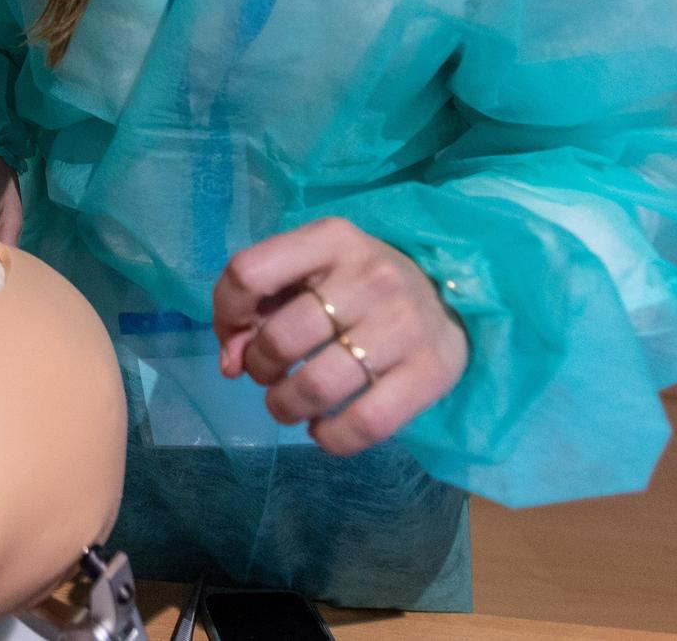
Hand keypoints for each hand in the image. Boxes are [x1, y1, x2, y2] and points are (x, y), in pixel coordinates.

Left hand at [212, 217, 466, 456]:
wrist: (449, 295)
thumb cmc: (359, 284)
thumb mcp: (310, 272)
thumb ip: (259, 307)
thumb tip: (230, 364)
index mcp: (331, 239)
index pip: (249, 273)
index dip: (227, 312)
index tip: (238, 334)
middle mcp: (370, 276)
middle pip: (282, 338)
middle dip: (259, 367)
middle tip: (268, 375)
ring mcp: (403, 325)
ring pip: (318, 386)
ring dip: (285, 406)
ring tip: (288, 404)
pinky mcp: (430, 372)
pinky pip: (365, 424)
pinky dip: (329, 437)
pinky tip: (322, 428)